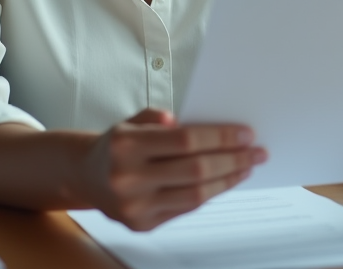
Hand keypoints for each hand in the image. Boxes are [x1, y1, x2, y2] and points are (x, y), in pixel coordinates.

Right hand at [79, 108, 266, 230]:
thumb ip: (161, 118)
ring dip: (227, 180)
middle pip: (195, 170)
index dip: (220, 137)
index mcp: (126, 145)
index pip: (186, 140)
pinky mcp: (142, 225)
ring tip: (246, 166)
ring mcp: (134, 206)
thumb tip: (197, 125)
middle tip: (257, 152)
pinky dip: (210, 194)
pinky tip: (225, 180)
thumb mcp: (133, 120)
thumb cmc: (117, 144)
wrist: (85, 176)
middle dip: (233, 159)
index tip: (246, 133)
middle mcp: (128, 178)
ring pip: (195, 195)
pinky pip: (186, 208)